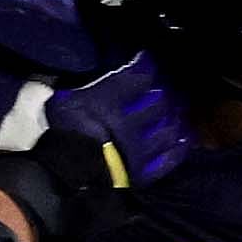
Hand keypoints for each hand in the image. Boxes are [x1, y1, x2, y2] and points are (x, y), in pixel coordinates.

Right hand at [41, 66, 197, 186]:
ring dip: (176, 118)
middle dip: (166, 93)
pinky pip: (169, 158)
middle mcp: (130, 123)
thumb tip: (88, 73)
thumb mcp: (62, 102)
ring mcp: (140, 149)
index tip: (148, 62)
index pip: (137, 77)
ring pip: (169, 129)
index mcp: (107, 103)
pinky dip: (179, 147)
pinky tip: (183, 139)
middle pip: (159, 103)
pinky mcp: (145, 173)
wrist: (63, 179)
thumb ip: (79, 86)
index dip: (146, 67)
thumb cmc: (58, 136)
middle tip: (170, 88)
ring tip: (179, 111)